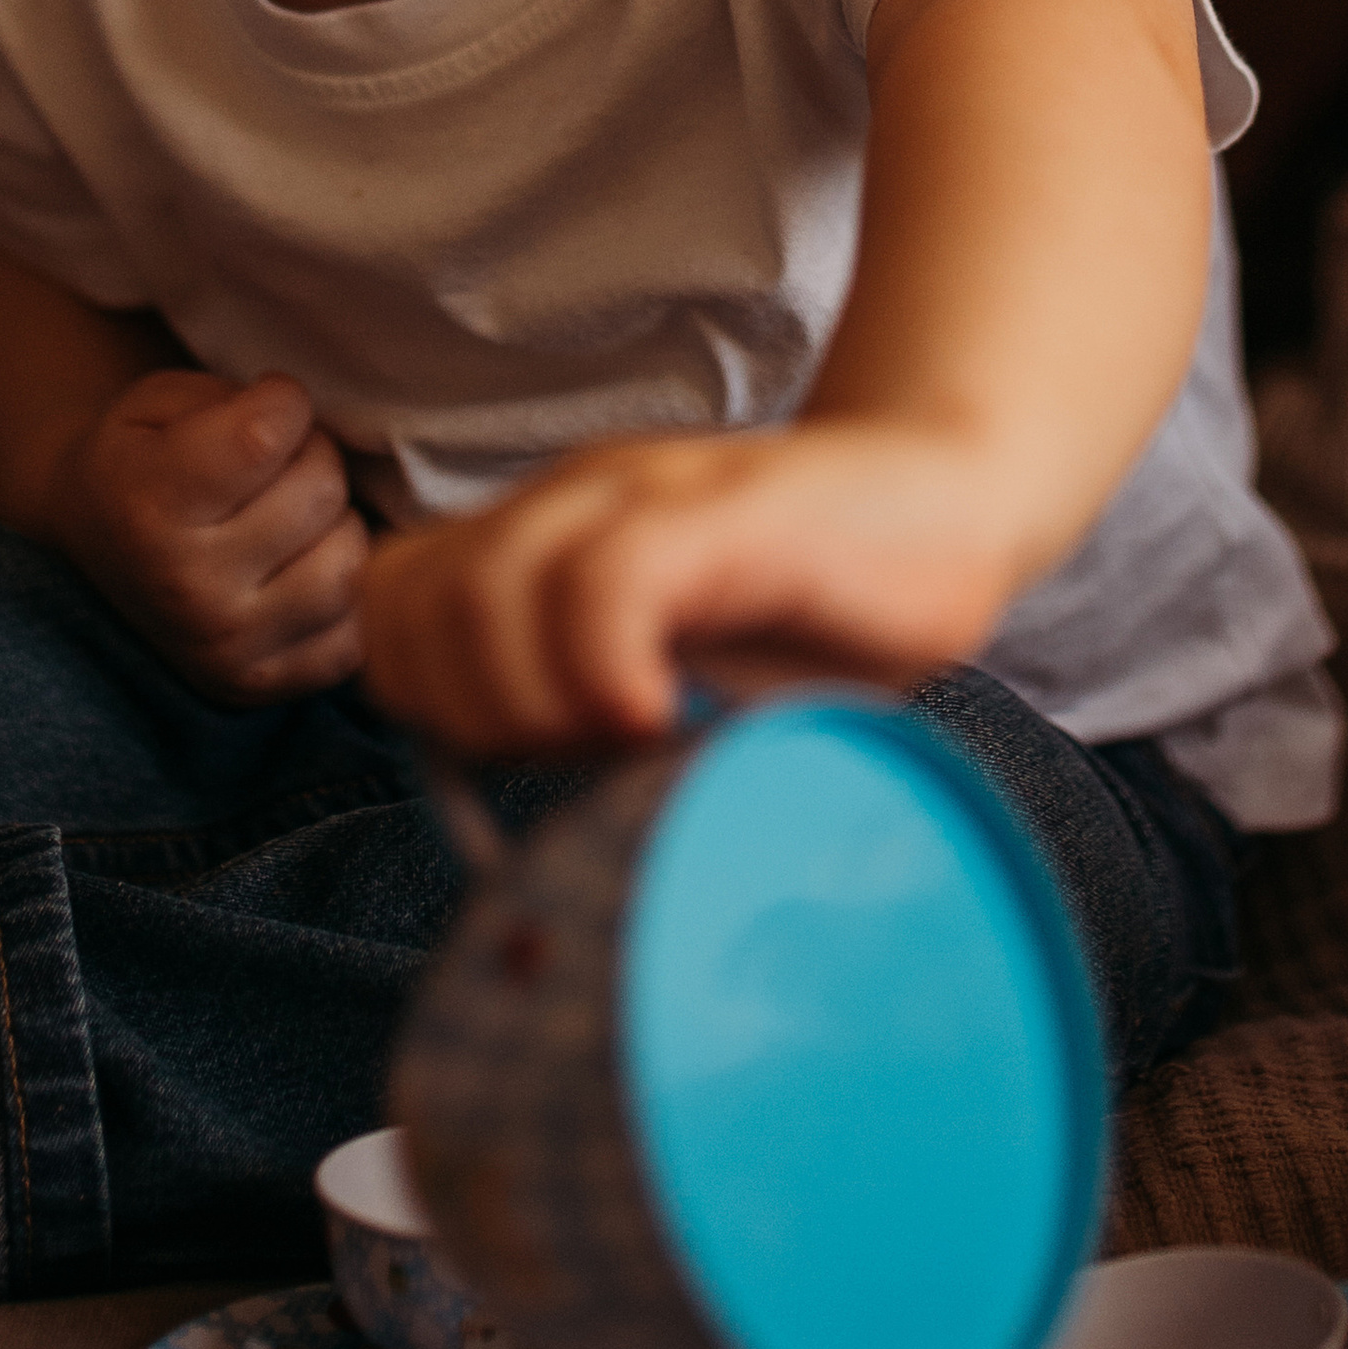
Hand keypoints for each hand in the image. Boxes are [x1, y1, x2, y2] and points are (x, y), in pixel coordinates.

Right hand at [48, 368, 368, 702]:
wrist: (94, 553)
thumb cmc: (140, 461)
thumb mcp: (155, 402)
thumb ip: (229, 398)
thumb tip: (304, 422)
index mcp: (148, 508)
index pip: (266, 435)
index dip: (281, 400)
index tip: (264, 404)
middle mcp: (186, 589)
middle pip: (319, 491)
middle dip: (312, 457)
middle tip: (277, 463)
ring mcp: (227, 648)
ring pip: (350, 564)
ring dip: (336, 524)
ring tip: (295, 516)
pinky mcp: (261, 686)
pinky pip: (354, 634)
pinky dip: (340, 591)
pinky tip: (299, 568)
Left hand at [359, 421, 1024, 752]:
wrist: (956, 497)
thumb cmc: (822, 612)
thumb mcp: (683, 672)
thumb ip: (593, 718)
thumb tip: (532, 851)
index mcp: (548, 540)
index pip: (390, 609)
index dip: (428, 698)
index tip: (524, 757)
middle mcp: (575, 505)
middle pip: (410, 608)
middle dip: (469, 711)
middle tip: (577, 753)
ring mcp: (646, 497)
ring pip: (484, 588)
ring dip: (533, 696)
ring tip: (627, 736)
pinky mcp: (726, 514)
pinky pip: (605, 580)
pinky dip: (606, 668)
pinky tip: (664, 717)